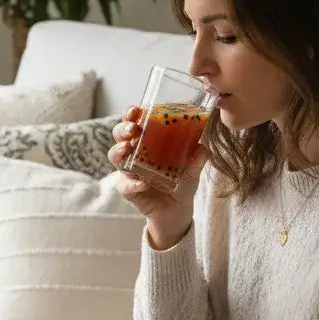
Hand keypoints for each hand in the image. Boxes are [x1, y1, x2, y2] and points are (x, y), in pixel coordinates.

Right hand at [107, 105, 206, 250]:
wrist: (177, 209)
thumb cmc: (182, 182)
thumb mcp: (193, 168)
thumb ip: (197, 158)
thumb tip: (203, 147)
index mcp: (148, 141)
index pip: (135, 122)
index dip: (132, 114)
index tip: (137, 110)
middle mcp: (134, 153)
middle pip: (119, 135)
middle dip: (122, 129)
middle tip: (132, 129)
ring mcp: (128, 171)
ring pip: (115, 156)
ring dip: (119, 151)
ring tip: (128, 149)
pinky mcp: (128, 189)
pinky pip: (125, 184)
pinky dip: (133, 183)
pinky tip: (143, 183)